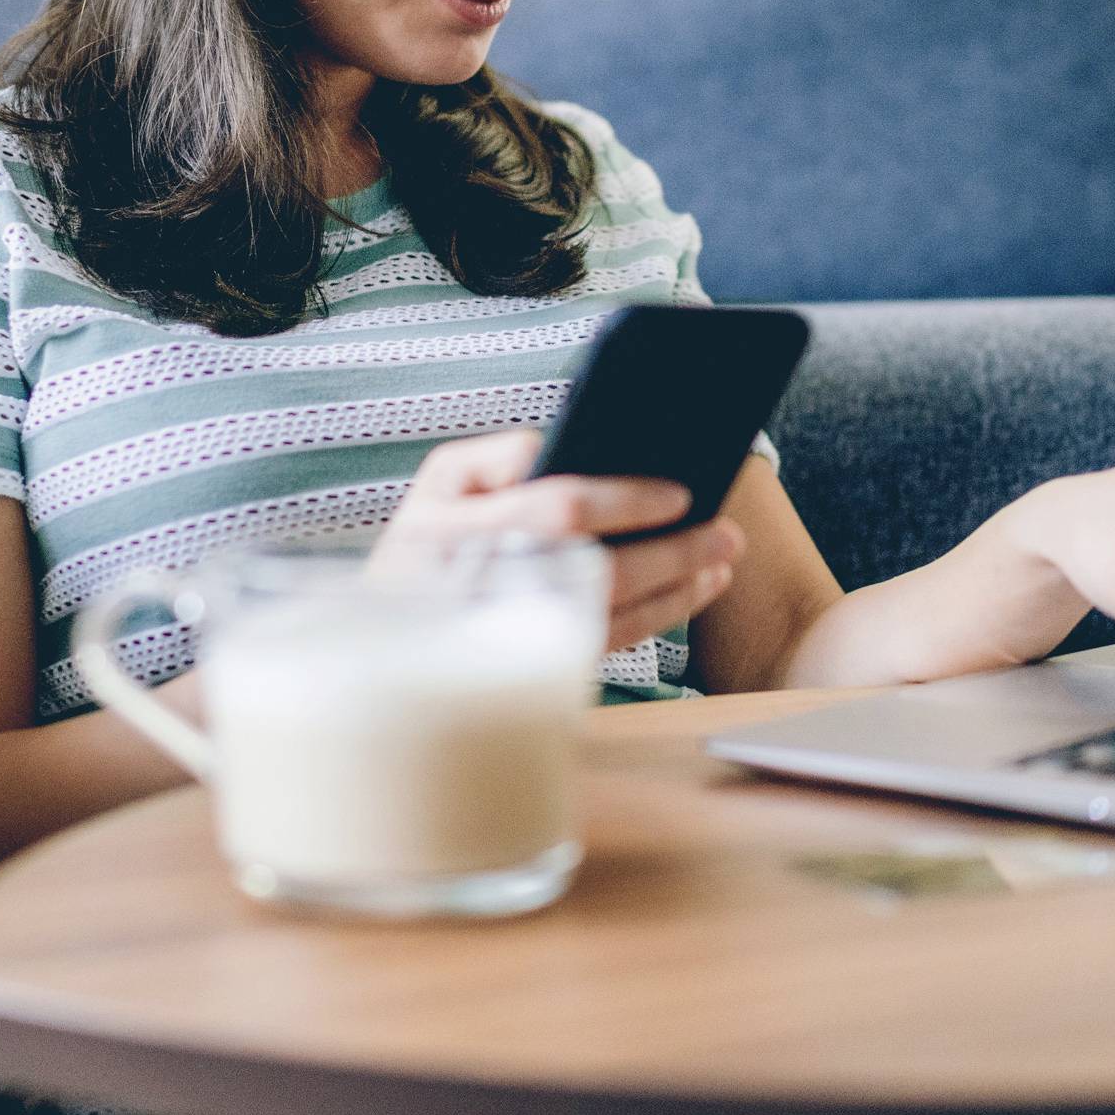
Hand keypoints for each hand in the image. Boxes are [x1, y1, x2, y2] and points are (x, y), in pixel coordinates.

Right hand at [380, 426, 744, 654]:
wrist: (387, 642)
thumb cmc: (426, 541)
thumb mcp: (439, 483)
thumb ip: (495, 456)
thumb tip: (557, 450)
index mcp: (461, 528)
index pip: (558, 510)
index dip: (624, 501)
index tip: (679, 493)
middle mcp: (489, 587)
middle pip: (600, 569)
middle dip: (671, 551)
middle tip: (728, 531)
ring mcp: (512, 633)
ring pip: (615, 613)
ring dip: (678, 586)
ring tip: (723, 556)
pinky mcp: (535, 664)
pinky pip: (612, 642)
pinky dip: (662, 614)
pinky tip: (695, 588)